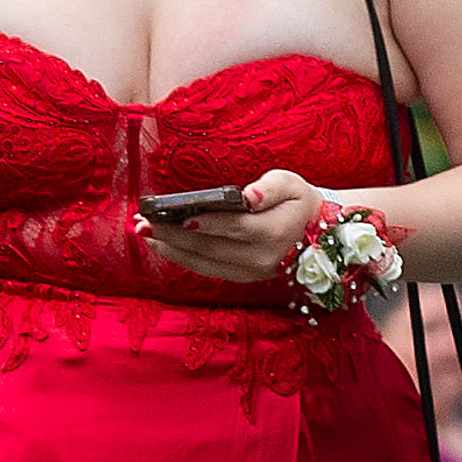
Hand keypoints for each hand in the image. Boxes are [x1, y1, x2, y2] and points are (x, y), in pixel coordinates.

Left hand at [141, 166, 319, 283]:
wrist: (319, 234)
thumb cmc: (298, 201)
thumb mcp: (292, 184)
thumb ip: (270, 187)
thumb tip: (248, 196)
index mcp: (273, 232)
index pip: (234, 227)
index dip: (205, 223)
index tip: (177, 218)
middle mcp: (260, 258)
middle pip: (211, 247)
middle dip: (174, 236)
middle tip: (143, 224)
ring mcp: (250, 272)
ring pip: (205, 263)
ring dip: (172, 249)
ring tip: (145, 235)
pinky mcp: (243, 278)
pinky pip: (208, 270)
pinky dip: (183, 259)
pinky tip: (164, 246)